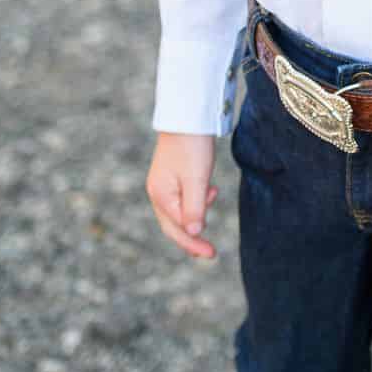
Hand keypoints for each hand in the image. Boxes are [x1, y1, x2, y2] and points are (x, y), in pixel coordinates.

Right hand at [146, 132, 219, 260]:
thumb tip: (194, 234)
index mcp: (161, 196)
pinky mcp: (172, 176)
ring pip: (179, 211)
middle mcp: (158, 193)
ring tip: (213, 196)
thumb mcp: (197, 179)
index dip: (193, 244)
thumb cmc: (192, 147)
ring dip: (196, 215)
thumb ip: (195, 207)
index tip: (211, 254)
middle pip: (174, 224)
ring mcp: (163, 185)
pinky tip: (211, 190)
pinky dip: (197, 200)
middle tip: (211, 252)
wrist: (187, 117)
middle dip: (192, 238)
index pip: (177, 229)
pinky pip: (183, 198)